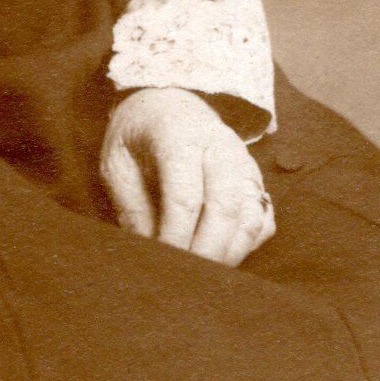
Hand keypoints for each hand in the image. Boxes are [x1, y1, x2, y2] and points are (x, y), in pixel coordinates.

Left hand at [100, 87, 274, 265]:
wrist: (169, 102)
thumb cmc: (138, 135)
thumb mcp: (117, 163)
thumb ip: (131, 206)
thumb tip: (148, 252)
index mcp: (179, 136)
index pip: (185, 197)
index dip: (174, 237)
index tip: (162, 261)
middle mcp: (220, 147)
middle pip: (225, 209)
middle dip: (205, 252)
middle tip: (185, 277)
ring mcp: (243, 163)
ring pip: (250, 218)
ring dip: (228, 254)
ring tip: (201, 274)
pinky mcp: (255, 180)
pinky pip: (262, 221)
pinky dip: (245, 246)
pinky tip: (220, 257)